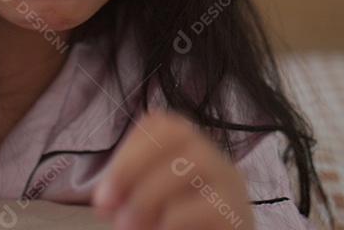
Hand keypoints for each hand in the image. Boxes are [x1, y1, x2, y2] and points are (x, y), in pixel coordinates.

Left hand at [92, 110, 251, 229]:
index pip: (163, 125)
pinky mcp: (238, 215)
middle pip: (179, 133)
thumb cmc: (178, 229)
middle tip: (106, 203)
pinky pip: (208, 205)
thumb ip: (126, 195)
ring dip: (149, 194)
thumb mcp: (147, 207)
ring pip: (195, 162)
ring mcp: (232, 185)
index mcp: (193, 153)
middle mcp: (217, 161)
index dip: (128, 150)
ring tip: (127, 225)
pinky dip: (172, 219)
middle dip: (132, 164)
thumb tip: (105, 199)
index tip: (105, 190)